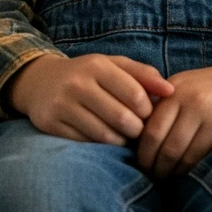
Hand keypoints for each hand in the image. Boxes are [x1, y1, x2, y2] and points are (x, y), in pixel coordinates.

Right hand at [7, 53, 173, 144]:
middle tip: (136, 130)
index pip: (136, 95)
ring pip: (105, 135)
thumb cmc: (86, 74)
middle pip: (123, 118)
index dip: (148, 111)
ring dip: (120, 141)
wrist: (39, 81)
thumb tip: (171, 91)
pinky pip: (85, 143)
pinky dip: (100, 146)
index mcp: (96, 65)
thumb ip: (143, 74)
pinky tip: (103, 138)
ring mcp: (62, 104)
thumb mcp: (112, 65)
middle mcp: (77, 82)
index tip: (146, 115)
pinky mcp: (51, 123)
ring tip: (122, 135)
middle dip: (136, 129)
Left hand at [135, 50, 211, 178]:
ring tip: (169, 176)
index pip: (152, 131)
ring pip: (186, 156)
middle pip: (168, 147)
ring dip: (175, 171)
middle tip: (153, 176)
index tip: (141, 165)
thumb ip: (161, 106)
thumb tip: (136, 136)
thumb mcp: (182, 86)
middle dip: (157, 167)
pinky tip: (189, 170)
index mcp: (174, 91)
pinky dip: (194, 168)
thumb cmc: (210, 87)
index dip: (144, 153)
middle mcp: (192, 101)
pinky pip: (206, 156)